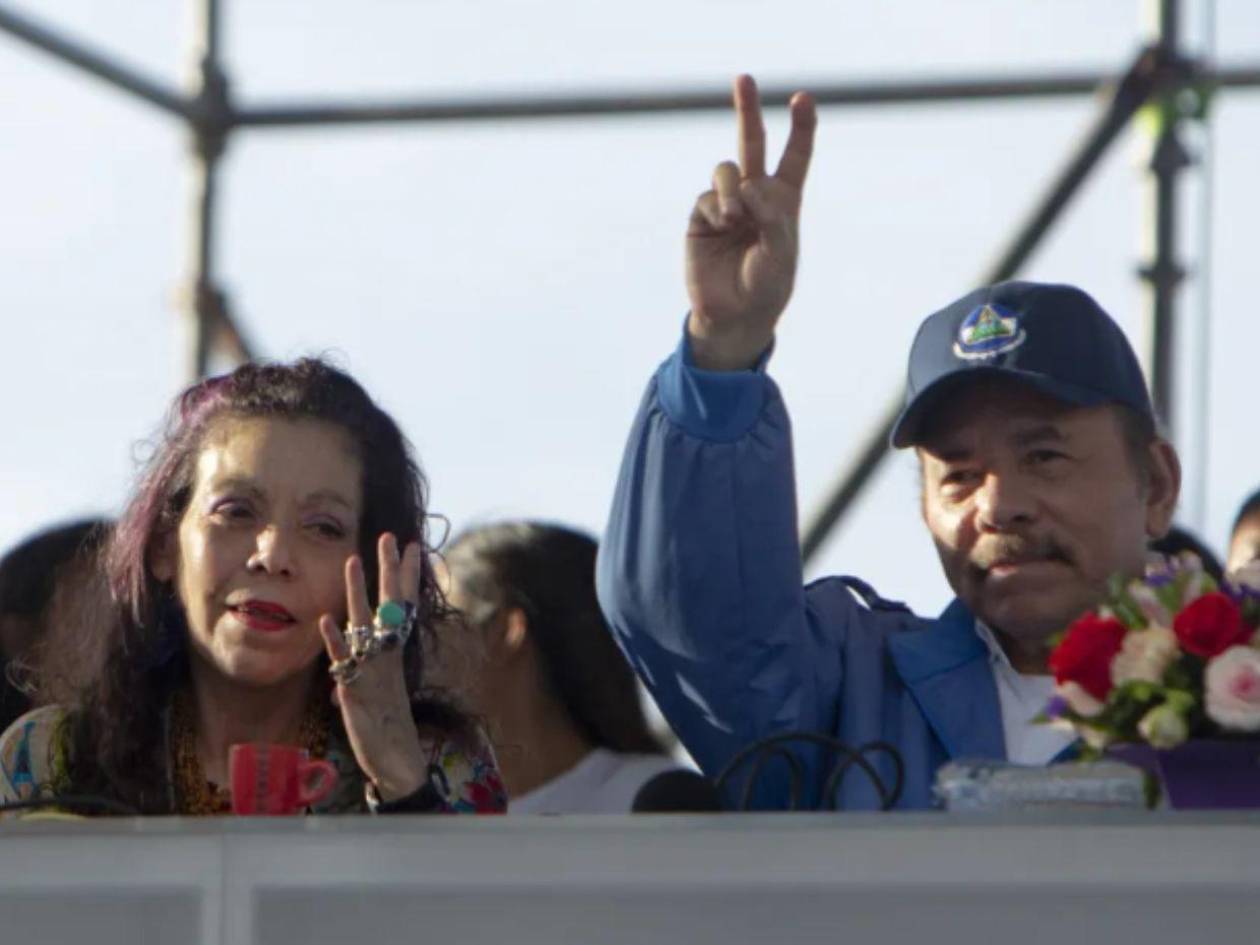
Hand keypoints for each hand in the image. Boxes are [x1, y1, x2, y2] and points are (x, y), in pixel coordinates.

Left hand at [319, 533, 427, 801]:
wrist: (396, 757)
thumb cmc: (388, 721)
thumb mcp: (384, 683)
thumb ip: (372, 657)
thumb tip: (354, 637)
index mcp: (397, 651)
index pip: (406, 603)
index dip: (407, 575)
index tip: (412, 546)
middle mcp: (388, 654)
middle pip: (391, 604)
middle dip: (390, 570)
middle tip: (390, 538)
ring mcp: (373, 668)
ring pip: (364, 623)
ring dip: (358, 592)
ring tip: (353, 561)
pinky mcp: (356, 687)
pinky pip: (344, 659)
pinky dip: (335, 640)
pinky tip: (326, 619)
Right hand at [686, 74, 815, 370]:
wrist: (733, 315)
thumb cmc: (766, 287)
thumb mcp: (781, 253)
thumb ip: (772, 216)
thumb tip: (748, 187)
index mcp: (784, 201)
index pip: (794, 156)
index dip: (800, 127)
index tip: (802, 98)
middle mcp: (754, 196)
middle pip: (753, 143)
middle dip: (748, 109)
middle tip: (744, 77)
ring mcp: (726, 204)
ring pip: (727, 169)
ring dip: (733, 186)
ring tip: (736, 216)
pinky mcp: (701, 217)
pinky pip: (709, 197)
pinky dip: (718, 208)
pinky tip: (723, 226)